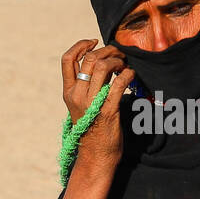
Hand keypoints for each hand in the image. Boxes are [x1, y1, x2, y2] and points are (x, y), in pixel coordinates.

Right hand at [60, 39, 134, 171]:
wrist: (95, 156)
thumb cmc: (92, 130)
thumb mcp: (81, 106)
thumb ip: (86, 87)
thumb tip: (101, 64)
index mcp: (68, 92)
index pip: (67, 59)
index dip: (81, 45)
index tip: (94, 41)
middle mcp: (77, 96)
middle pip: (90, 59)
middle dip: (107, 50)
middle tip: (119, 53)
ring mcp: (91, 103)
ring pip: (103, 67)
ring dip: (118, 61)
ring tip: (125, 65)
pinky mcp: (108, 111)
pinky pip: (119, 84)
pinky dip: (128, 74)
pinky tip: (132, 75)